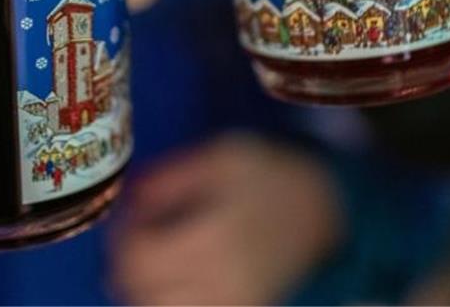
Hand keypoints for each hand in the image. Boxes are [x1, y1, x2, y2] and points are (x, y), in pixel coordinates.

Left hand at [108, 134, 341, 305]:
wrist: (327, 213)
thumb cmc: (272, 178)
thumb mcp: (223, 157)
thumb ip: (170, 178)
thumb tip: (129, 198)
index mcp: (211, 240)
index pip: (138, 259)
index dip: (122, 237)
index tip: (130, 216)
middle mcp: (219, 284)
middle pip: (142, 295)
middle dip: (127, 268)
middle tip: (137, 239)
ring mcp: (232, 306)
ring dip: (146, 291)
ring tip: (154, 263)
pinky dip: (172, 300)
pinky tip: (177, 280)